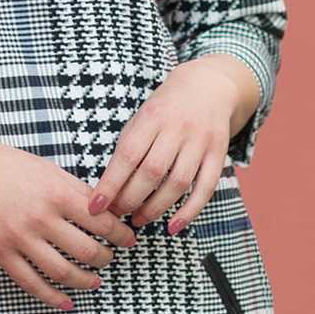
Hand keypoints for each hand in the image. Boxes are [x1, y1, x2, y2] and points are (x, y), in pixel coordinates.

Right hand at [0, 132, 139, 312]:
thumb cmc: (1, 164)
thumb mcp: (44, 167)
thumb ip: (72, 189)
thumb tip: (102, 210)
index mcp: (56, 191)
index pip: (102, 221)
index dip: (122, 234)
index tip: (129, 239)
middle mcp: (41, 217)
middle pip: (88, 250)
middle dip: (106, 258)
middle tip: (111, 258)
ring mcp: (20, 238)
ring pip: (64, 272)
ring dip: (86, 280)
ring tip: (95, 281)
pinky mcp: (1, 254)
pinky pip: (32, 284)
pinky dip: (53, 298)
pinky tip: (67, 302)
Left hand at [86, 58, 249, 233]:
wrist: (208, 86)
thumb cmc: (165, 109)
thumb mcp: (141, 117)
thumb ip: (128, 147)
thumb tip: (109, 188)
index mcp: (152, 117)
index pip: (127, 155)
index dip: (110, 184)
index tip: (95, 207)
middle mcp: (178, 128)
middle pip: (152, 171)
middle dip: (131, 199)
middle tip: (117, 215)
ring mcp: (201, 141)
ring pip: (178, 182)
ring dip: (156, 208)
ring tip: (138, 220)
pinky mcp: (219, 154)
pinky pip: (206, 187)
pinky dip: (190, 211)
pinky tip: (173, 227)